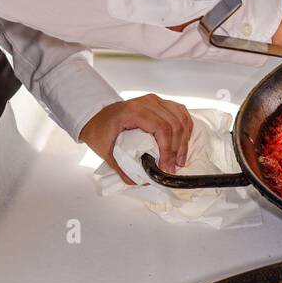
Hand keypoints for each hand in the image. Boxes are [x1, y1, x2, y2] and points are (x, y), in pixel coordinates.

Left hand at [79, 95, 193, 181]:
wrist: (96, 117)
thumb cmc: (100, 130)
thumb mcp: (107, 151)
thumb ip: (123, 168)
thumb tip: (140, 181)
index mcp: (133, 111)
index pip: (161, 128)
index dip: (168, 150)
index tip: (166, 167)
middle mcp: (147, 102)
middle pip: (174, 124)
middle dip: (177, 149)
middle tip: (173, 167)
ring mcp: (155, 101)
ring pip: (180, 118)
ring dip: (183, 140)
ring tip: (179, 158)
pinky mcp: (160, 103)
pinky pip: (180, 113)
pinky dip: (185, 127)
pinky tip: (183, 141)